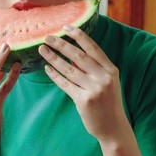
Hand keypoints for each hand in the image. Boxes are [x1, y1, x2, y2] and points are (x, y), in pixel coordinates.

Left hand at [39, 26, 128, 141]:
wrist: (113, 127)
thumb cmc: (108, 103)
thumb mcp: (107, 82)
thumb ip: (94, 68)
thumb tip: (73, 55)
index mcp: (111, 70)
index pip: (93, 48)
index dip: (78, 36)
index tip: (66, 27)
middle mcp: (104, 77)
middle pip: (78, 56)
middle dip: (61, 45)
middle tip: (47, 37)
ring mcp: (94, 89)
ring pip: (69, 70)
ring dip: (53, 58)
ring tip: (42, 50)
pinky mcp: (84, 101)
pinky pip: (65, 84)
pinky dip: (55, 76)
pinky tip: (47, 69)